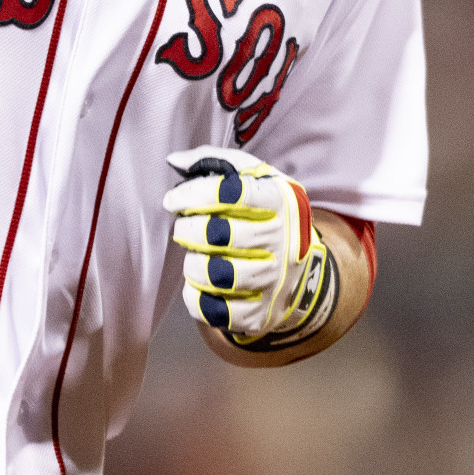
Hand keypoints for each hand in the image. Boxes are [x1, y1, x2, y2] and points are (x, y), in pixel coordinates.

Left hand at [163, 146, 336, 350]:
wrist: (300, 265)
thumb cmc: (264, 213)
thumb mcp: (252, 177)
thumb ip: (213, 162)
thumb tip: (175, 161)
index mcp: (279, 200)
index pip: (232, 192)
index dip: (194, 194)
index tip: (174, 200)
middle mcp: (281, 240)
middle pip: (219, 235)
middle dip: (188, 230)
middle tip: (185, 228)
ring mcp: (273, 280)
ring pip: (216, 275)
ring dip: (193, 265)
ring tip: (195, 257)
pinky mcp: (260, 313)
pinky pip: (215, 311)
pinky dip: (197, 298)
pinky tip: (200, 284)